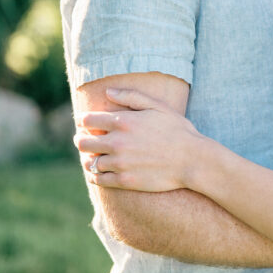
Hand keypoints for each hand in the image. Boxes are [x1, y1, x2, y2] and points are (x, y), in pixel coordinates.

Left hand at [74, 87, 201, 191]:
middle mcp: (117, 142)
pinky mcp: (124, 181)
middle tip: (83, 139)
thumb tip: (108, 92)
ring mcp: (120, 163)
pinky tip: (97, 172)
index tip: (83, 121)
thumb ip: (131, 97)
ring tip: (90, 157)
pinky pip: (99, 179)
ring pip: (90, 162)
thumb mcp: (157, 106)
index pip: (89, 120)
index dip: (83, 120)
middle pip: (84, 142)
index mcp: (123, 122)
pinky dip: (94, 175)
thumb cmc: (177, 129)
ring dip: (87, 158)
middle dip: (81, 139)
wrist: (192, 160)